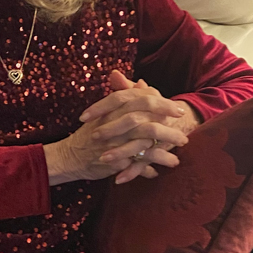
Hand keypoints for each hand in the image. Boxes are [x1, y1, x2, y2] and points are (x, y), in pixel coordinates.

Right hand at [44, 70, 189, 185]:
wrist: (69, 156)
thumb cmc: (90, 133)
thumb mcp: (105, 110)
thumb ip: (124, 96)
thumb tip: (142, 83)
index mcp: (111, 108)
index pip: (140, 99)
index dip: (161, 103)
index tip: (177, 108)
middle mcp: (113, 124)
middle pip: (146, 120)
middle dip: (168, 126)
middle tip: (183, 129)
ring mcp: (113, 143)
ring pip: (145, 142)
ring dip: (165, 147)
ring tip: (179, 150)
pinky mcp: (114, 161)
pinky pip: (138, 163)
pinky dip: (151, 166)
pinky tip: (161, 169)